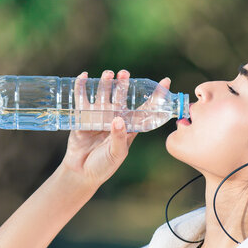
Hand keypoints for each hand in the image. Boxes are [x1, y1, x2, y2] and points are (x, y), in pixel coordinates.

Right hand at [59, 69, 170, 187]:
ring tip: (108, 74)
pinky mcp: (83, 116)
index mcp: (128, 126)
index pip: (145, 108)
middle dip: (123, 84)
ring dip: (105, 82)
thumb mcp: (116, 154)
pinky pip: (82, 98)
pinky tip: (83, 76)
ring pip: (103, 94)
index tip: (166, 81)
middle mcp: (115, 117)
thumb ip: (119, 138)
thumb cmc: (104, 166)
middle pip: (120, 96)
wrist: (82, 172)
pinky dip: (82, 87)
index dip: (156, 95)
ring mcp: (99, 115)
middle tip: (124, 74)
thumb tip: (118, 120)